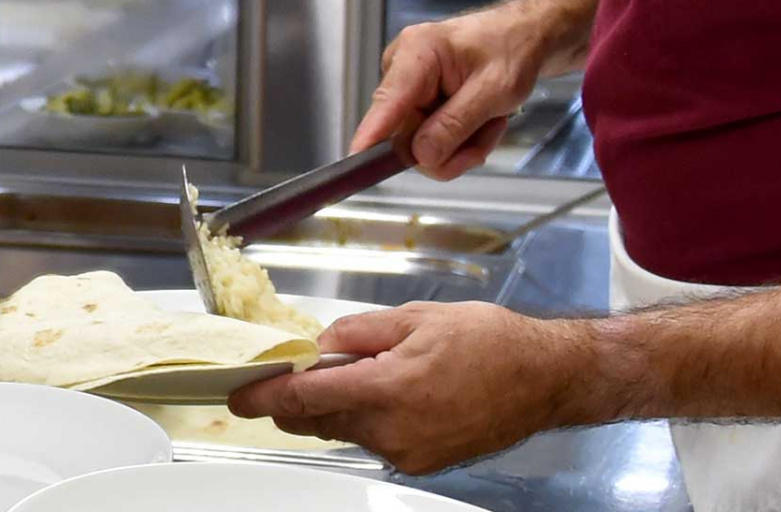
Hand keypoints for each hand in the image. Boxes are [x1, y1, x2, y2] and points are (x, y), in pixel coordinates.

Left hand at [230, 303, 588, 474]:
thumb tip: (323, 342)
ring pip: (349, 429)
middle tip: (291, 371)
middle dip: (299, 399)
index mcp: (388, 389)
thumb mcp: (419, 317)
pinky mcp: (421, 463)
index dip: (266, 397)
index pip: (306, 401)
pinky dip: (369, 415)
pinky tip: (388, 388)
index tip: (238, 395)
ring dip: (340, 404)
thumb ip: (362, 331)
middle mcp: (392, 432)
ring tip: (361, 368)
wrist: (542, 377)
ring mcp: (407, 454)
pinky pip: (377, 438)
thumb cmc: (489, 340)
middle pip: (321, 421)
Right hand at [351, 9, 545, 179]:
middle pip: (408, 136)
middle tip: (488, 136)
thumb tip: (420, 156)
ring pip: (422, 145)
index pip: (387, 101)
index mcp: (417, 53)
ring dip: (463, 145)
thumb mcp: (494, 90)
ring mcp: (409, 88)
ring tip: (492, 122)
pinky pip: (431, 140)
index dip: (372, 134)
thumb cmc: (512, 51)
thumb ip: (456, 124)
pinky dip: (462, 140)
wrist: (524, 37)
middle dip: (452, 148)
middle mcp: (402, 69)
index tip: (356, 161)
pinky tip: (483, 122)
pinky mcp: (418, 102)